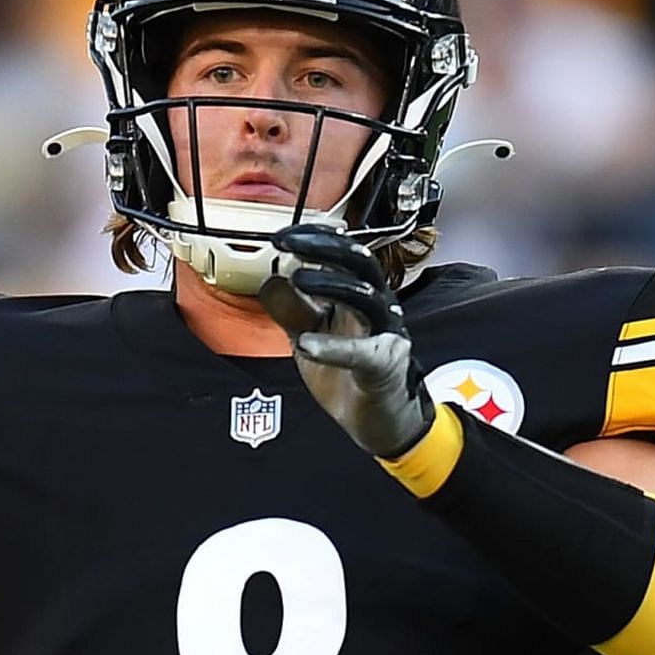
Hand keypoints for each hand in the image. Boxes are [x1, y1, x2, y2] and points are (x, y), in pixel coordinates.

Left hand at [258, 224, 433, 457]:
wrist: (377, 420)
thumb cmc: (347, 372)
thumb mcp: (310, 334)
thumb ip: (292, 309)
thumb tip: (269, 281)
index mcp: (358, 294)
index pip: (342, 253)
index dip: (315, 238)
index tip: (282, 235)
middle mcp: (377, 306)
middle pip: (359, 262)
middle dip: (324, 246)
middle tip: (288, 243)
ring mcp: (384, 334)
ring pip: (365, 297)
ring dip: (330, 283)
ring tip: (297, 278)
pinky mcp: (384, 366)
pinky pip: (362, 352)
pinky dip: (333, 347)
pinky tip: (306, 344)